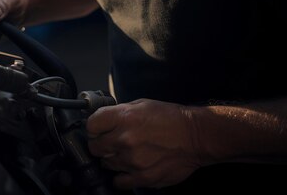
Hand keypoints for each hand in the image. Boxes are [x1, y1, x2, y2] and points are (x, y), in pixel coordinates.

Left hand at [86, 99, 202, 188]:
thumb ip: (119, 113)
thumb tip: (104, 121)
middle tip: (110, 142)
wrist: (195, 136)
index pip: (90, 125)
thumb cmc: (170, 118)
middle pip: (94, 147)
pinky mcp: (142, 177)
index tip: (98, 129)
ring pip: (106, 164)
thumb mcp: (141, 105)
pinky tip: (128, 168)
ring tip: (125, 153)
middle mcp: (124, 139)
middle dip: (100, 144)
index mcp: (123, 117)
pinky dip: (121, 176)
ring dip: (112, 159)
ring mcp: (132, 160)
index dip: (93, 127)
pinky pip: (119, 182)